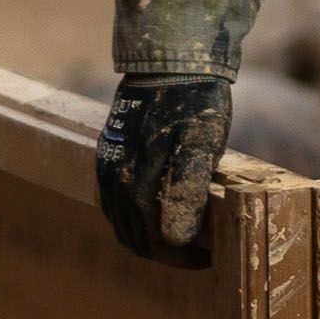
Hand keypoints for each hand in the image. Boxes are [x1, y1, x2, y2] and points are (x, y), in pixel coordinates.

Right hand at [92, 74, 228, 267]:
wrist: (170, 60)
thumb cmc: (195, 103)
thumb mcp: (202, 142)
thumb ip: (188, 189)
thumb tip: (176, 238)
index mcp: (138, 182)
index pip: (157, 242)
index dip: (184, 258)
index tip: (211, 256)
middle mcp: (116, 180)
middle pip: (137, 238)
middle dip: (167, 253)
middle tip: (199, 252)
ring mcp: (108, 167)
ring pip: (122, 224)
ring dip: (149, 239)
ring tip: (181, 239)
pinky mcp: (107, 155)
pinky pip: (113, 203)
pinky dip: (133, 220)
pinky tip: (156, 216)